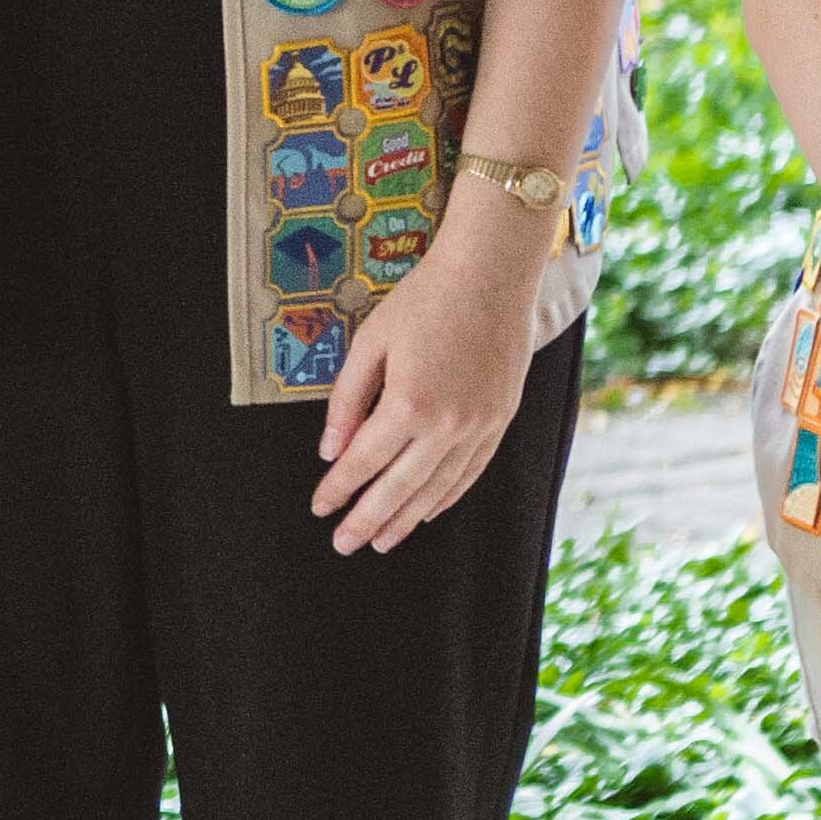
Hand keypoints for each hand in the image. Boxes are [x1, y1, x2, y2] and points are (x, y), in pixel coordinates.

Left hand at [313, 215, 537, 555]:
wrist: (490, 275)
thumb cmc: (424, 300)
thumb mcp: (371, 342)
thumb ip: (348, 400)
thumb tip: (330, 450)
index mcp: (409, 403)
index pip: (364, 461)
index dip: (339, 489)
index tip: (320, 509)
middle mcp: (447, 425)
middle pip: (399, 487)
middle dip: (367, 519)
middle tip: (344, 544)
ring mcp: (479, 427)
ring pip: (437, 489)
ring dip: (406, 519)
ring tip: (381, 542)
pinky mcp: (500, 421)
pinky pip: (470, 473)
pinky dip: (446, 497)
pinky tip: (427, 512)